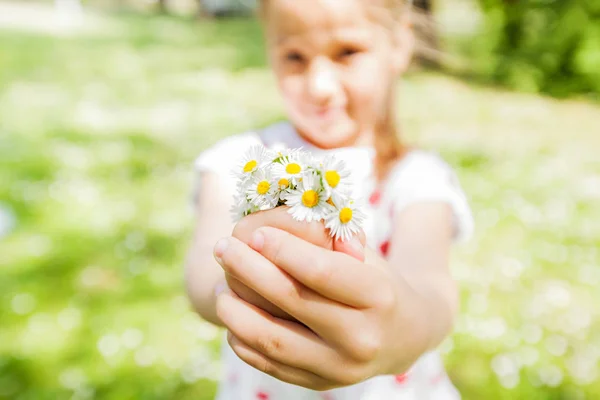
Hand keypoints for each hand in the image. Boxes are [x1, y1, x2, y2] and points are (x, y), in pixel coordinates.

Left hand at [213, 214, 423, 389]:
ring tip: (219, 286)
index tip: (254, 233)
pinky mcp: (320, 384)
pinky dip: (242, 338)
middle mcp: (362, 339)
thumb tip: (269, 230)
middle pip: (291, 302)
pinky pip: (268, 364)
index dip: (283, 250)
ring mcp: (340, 369)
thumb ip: (326, 240)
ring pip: (272, 340)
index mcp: (378, 297)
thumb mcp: (366, 254)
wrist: (406, 335)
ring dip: (235, 311)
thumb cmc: (378, 281)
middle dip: (249, 270)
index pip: (322, 272)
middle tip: (222, 247)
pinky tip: (232, 313)